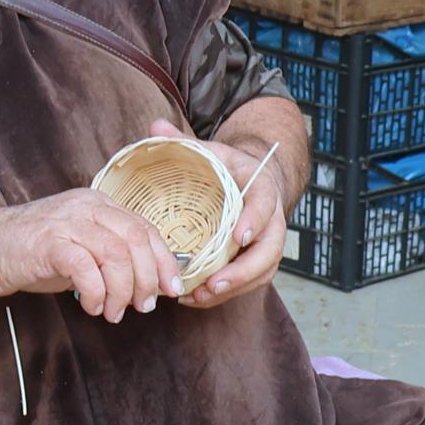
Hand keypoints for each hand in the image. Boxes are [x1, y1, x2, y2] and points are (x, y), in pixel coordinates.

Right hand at [0, 186, 182, 321]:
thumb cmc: (32, 252)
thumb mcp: (80, 247)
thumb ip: (111, 257)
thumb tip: (149, 283)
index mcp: (98, 205)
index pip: (146, 229)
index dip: (164, 262)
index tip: (172, 290)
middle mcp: (86, 207)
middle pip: (137, 240)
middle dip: (147, 279)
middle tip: (144, 306)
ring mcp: (66, 222)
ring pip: (116, 254)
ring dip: (122, 291)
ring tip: (113, 312)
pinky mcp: (48, 242)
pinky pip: (86, 268)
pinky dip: (95, 292)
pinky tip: (90, 306)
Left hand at [179, 120, 297, 307]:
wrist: (251, 180)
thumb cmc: (227, 166)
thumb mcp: (208, 150)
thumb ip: (182, 141)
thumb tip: (154, 126)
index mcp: (260, 185)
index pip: (264, 202)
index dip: (254, 220)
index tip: (238, 237)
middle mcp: (270, 218)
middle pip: (270, 249)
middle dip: (243, 270)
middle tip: (214, 283)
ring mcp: (266, 241)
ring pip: (262, 271)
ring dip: (233, 288)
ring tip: (200, 297)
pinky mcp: (257, 259)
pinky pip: (249, 281)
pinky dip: (226, 293)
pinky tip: (198, 298)